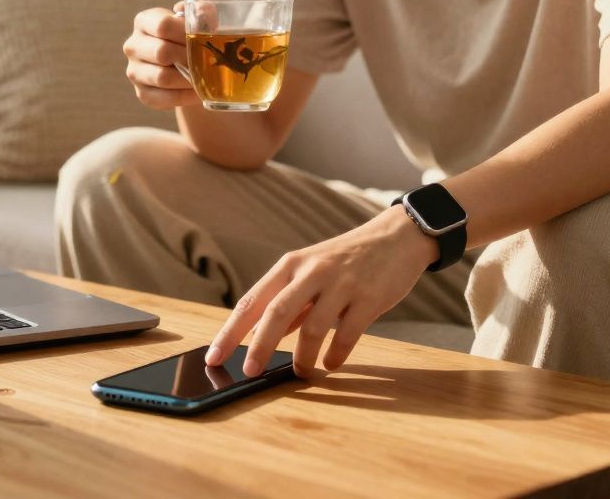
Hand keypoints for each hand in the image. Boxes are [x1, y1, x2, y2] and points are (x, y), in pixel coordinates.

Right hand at [123, 2, 200, 109]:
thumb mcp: (198, 19)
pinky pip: (163, 98)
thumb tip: (203, 9)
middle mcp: (133, 45)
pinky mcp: (142, 93)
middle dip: (189, 57)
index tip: (203, 37)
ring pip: (162, 77)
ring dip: (188, 79)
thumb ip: (203, 9)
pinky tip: (199, 92)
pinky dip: (185, 97)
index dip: (186, 32)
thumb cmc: (190, 37)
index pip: (162, 25)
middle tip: (207, 60)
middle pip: (161, 52)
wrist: (184, 66)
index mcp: (144, 21)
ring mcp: (134, 71)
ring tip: (205, 77)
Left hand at [206, 206, 438, 377]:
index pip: (252, 301)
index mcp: (290, 265)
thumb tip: (262, 339)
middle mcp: (312, 271)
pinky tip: (330, 364)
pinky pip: (347, 334)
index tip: (213, 357)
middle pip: (276, 313)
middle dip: (258, 346)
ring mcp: (341, 284)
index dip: (230, 331)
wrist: (396, 237)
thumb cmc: (348, 259)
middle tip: (248, 372)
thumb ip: (291, 305)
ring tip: (301, 372)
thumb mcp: (312, 273)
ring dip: (303, 357)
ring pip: (312, 328)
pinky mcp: (369, 297)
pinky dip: (335, 355)